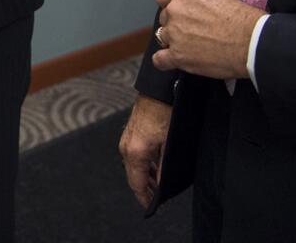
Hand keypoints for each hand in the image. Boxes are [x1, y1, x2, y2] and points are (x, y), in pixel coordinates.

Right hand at [118, 94, 171, 208]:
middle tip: (158, 197)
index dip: (144, 197)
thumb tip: (162, 184)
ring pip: (133, 165)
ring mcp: (126, 139)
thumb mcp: (170, 145)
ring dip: (145, 175)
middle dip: (145, 187)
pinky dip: (143, 164)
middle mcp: (126, 146)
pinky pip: (134, 155)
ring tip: (158, 183)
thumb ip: (164, 168)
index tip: (150, 206)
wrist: (159, 90)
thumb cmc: (165, 112)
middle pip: (133, 175)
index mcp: (135, 152)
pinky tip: (155, 166)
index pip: (136, 183)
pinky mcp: (129, 133)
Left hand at [151, 0, 264, 78]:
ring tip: (192, 47)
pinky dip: (165, 61)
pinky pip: (159, 59)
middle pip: (164, 18)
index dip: (170, 5)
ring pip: (163, 37)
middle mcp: (174, 10)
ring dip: (173, 42)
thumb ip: (198, 2)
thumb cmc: (244, 19)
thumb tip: (196, 10)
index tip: (179, 13)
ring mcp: (174, 33)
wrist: (253, 41)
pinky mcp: (177, 55)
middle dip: (175, 25)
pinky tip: (173, 61)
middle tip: (193, 33)